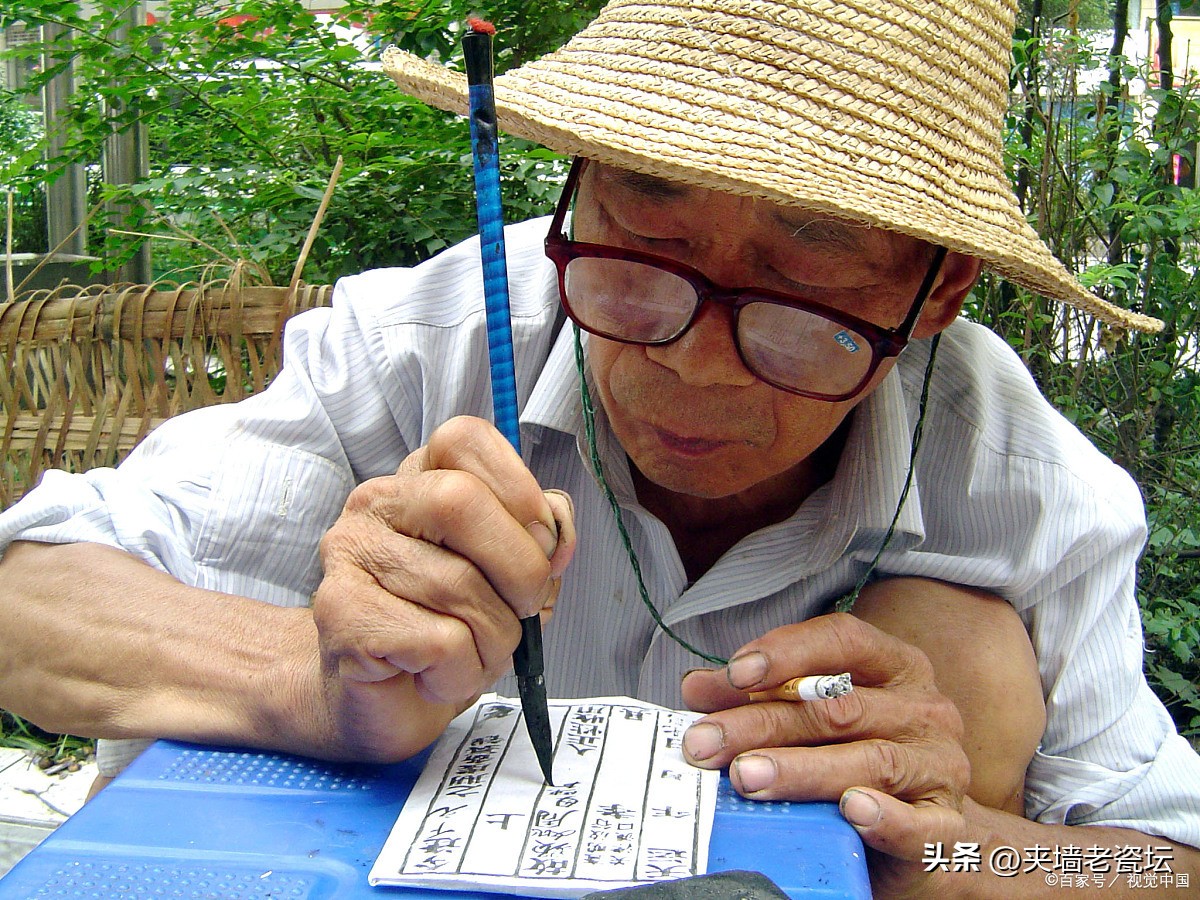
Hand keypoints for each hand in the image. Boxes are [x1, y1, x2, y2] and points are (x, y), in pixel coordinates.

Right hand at [309, 416, 574, 761]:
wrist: (378, 701)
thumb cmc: (449, 629)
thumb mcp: (513, 574)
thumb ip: (541, 538)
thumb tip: (555, 535)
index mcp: (420, 478)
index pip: (463, 439)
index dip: (518, 488)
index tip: (543, 543)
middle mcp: (376, 504)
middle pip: (460, 501)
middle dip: (519, 568)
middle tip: (522, 610)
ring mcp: (349, 555)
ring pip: (458, 586)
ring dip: (494, 638)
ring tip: (474, 654)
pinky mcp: (341, 614)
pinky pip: (439, 640)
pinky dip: (463, 671)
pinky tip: (439, 675)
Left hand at [679, 612, 970, 892]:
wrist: (928, 837)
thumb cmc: (859, 761)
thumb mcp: (813, 722)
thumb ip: (760, 699)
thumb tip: (697, 689)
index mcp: (895, 668)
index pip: (843, 640)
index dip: (787, 652)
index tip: (735, 673)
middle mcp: (923, 710)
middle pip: (838, 706)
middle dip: (762, 722)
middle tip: (707, 742)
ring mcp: (940, 767)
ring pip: (869, 760)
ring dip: (801, 769)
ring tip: (747, 776)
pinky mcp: (947, 826)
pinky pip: (919, 824)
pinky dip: (884, 818)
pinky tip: (849, 811)